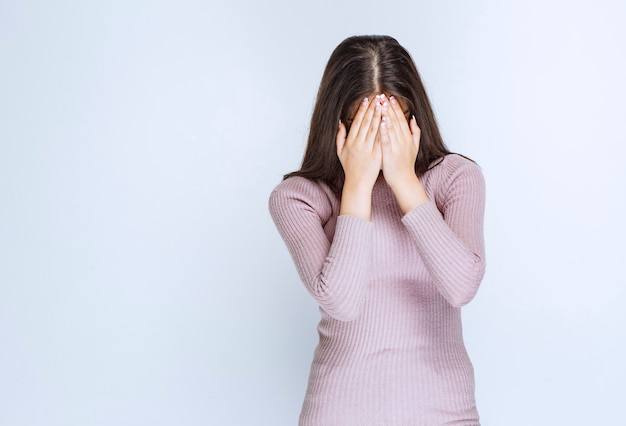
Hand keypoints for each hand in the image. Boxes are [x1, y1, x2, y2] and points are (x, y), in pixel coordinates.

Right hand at [336, 96, 382, 189]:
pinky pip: (381, 139)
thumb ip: (340, 137)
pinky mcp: (377, 154)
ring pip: (375, 129)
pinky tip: (388, 120)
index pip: (357, 122)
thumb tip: (341, 122)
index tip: (366, 100)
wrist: (358, 182)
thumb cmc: (349, 167)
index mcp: (350, 142)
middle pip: (367, 123)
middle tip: (377, 97)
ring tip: (384, 105)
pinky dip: (385, 129)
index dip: (362, 110)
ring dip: (380, 115)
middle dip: (372, 109)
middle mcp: (359, 144)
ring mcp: (368, 149)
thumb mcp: (340, 152)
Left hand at [379, 95, 428, 212]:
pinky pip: (386, 139)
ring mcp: (396, 146)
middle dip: (389, 107)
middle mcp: (403, 139)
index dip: (396, 107)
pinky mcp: (389, 153)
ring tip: (381, 104)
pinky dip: (384, 130)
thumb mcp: (414, 146)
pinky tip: (381, 121)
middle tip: (383, 95)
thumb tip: (413, 118)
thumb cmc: (406, 164)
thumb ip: (415, 131)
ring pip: (391, 127)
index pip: (401, 118)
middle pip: (395, 120)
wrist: (403, 179)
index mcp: (407, 137)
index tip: (391, 97)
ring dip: (386, 115)